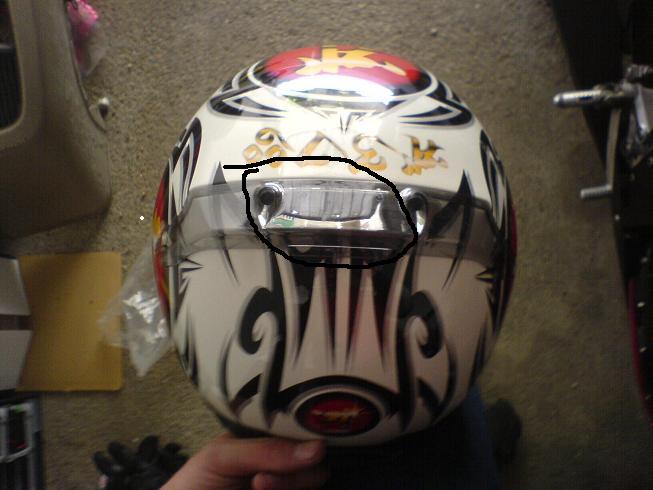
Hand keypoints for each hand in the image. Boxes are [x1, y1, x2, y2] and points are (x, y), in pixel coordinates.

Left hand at [162, 433, 327, 489]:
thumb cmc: (196, 481)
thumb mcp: (222, 456)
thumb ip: (266, 449)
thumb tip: (318, 448)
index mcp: (270, 441)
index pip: (304, 434)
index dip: (305, 439)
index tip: (299, 449)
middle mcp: (284, 466)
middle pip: (316, 466)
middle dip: (293, 473)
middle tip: (259, 479)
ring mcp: (285, 487)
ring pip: (314, 482)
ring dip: (289, 486)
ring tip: (256, 488)